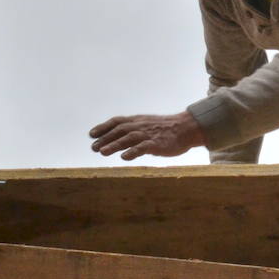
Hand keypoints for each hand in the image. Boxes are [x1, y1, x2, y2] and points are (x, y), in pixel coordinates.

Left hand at [89, 111, 205, 160]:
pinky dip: (133, 152)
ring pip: (129, 138)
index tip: (92, 134)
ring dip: (115, 144)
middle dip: (105, 138)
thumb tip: (118, 139)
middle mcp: (141, 126)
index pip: (117, 121)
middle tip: (93, 147)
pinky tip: (124, 157)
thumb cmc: (166, 129)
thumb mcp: (147, 125)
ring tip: (103, 152)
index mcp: (138, 121)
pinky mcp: (158, 144)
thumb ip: (134, 130)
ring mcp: (149, 134)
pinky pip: (144, 147)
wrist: (186, 128)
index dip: (103, 127)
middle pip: (120, 130)